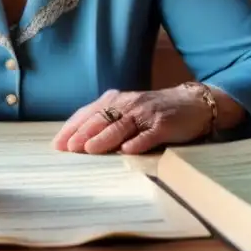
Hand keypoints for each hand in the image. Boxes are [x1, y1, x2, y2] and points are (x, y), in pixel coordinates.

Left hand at [52, 85, 216, 155]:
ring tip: (89, 149)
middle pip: (102, 118)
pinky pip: (149, 134)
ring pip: (122, 126)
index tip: (57, 144)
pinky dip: (138, 142)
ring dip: (105, 138)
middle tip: (68, 148)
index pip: (89, 113)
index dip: (72, 128)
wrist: (193, 104)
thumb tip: (77, 141)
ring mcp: (147, 114)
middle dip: (83, 133)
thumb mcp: (127, 112)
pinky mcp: (164, 125)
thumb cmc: (153, 112)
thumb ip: (106, 121)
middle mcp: (129, 104)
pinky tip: (127, 150)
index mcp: (116, 100)